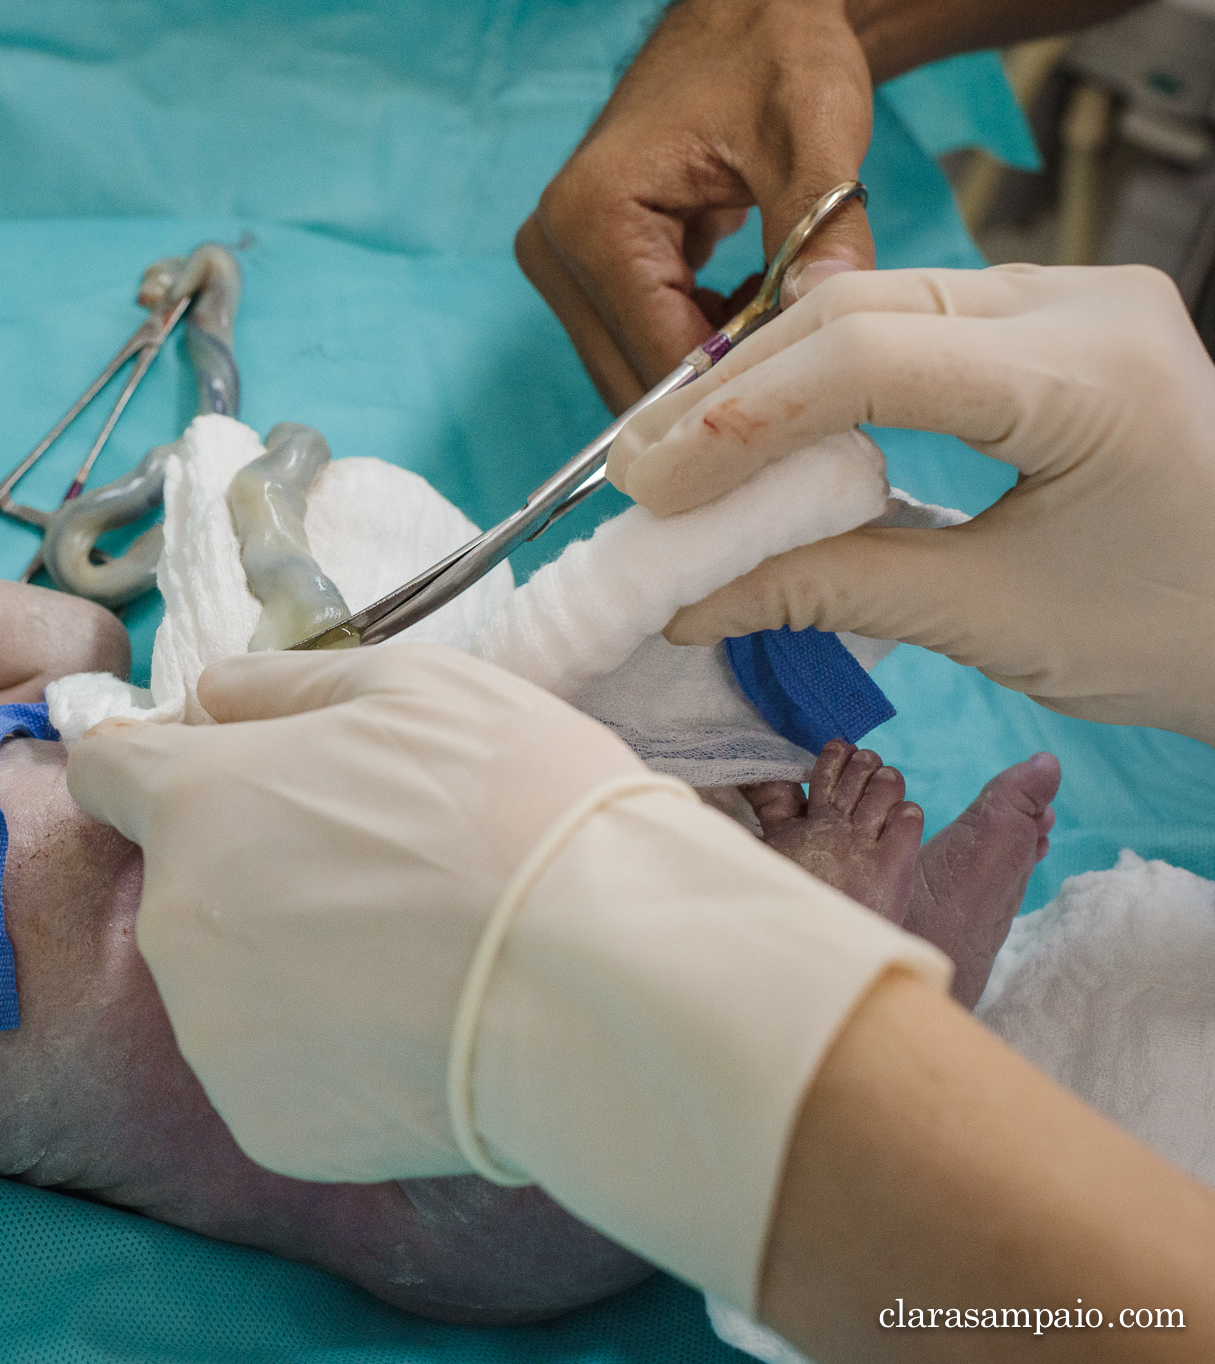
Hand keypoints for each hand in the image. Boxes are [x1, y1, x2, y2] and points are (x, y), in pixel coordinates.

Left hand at [67, 643, 945, 1309]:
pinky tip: (416, 1030)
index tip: (228, 775)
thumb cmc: (516, 806)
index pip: (109, 770)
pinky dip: (327, 1053)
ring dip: (288, 963)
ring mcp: (213, 1036)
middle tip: (380, 869)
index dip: (162, 763)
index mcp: (197, 801)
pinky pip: (275, 1070)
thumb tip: (208, 699)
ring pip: (228, 981)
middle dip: (252, 868)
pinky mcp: (264, 1125)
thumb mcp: (409, 685)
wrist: (605, 984)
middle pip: (183, 882)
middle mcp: (174, 922)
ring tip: (413, 956)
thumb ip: (279, 685)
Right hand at [518, 0, 873, 409]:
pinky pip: (636, 347)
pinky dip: (697, 348)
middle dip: (719, 389)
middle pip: (633, 380)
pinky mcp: (579, 272)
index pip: (660, 354)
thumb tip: (832, 306)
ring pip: (634, 373)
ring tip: (782, 324)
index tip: (812, 392)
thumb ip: (823, 223)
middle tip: (805, 371)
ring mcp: (560, 266)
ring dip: (710, 371)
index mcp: (591, 220)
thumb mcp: (812, 131)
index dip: (739, 384)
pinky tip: (749, 308)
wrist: (745, 15)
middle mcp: (554, 251)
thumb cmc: (773, 55)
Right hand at [609, 264, 1214, 744]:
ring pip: (876, 307)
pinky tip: (768, 433)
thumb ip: (833, 589)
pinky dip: (830, 380)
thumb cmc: (1180, 630)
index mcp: (1087, 370)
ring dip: (772, 381)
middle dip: (735, 394)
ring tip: (681, 454)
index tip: (651, 492)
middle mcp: (1083, 300)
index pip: (867, 359)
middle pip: (858, 312)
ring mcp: (1074, 297)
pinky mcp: (1057, 320)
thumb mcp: (996, 619)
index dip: (739, 424)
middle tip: (638, 470)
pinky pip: (914, 327)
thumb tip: (690, 601)